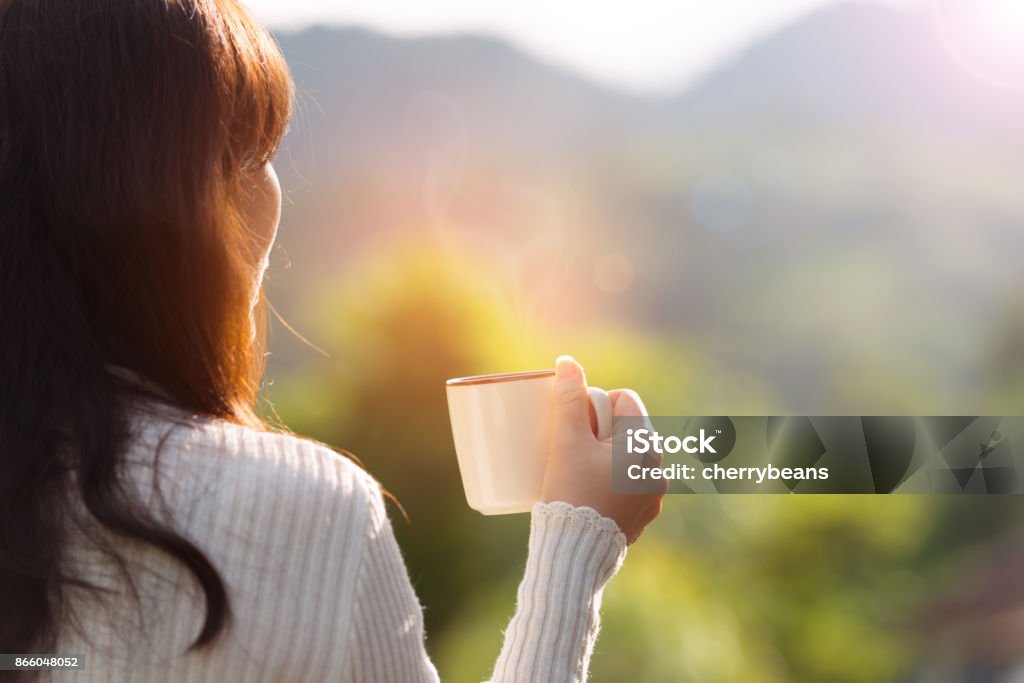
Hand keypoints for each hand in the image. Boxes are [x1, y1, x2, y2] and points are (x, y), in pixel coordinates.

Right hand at [540, 356, 665, 543]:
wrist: (575, 554)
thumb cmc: (572, 493)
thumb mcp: (566, 442)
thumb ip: (568, 399)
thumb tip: (568, 362)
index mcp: (646, 445)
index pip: (624, 400)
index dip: (595, 405)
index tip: (575, 426)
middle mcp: (659, 468)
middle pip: (625, 428)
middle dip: (597, 431)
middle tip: (569, 448)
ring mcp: (653, 496)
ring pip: (625, 457)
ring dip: (603, 456)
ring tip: (574, 470)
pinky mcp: (642, 517)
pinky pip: (627, 484)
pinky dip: (609, 481)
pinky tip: (588, 492)